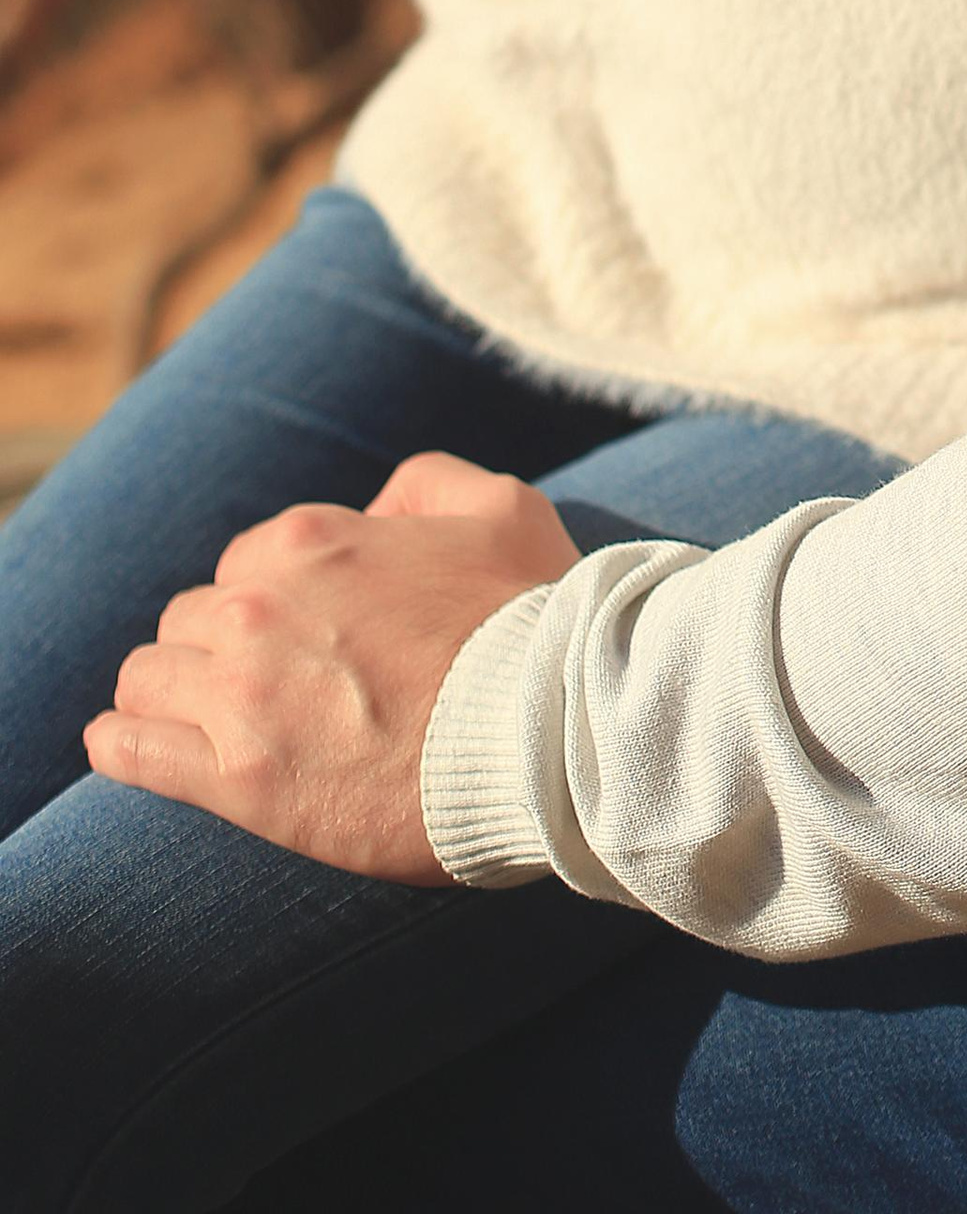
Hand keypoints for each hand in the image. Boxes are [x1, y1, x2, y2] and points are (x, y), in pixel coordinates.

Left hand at [82, 452, 577, 881]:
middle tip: (258, 686)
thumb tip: (376, 508)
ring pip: (147, 678)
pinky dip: (121, 743)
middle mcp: (259, 607)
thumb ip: (428, 484)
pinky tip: (125, 744)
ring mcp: (241, 694)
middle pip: (190, 619)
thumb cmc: (531, 621)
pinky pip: (132, 750)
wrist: (545, 731)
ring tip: (191, 720)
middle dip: (215, 646)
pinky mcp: (237, 781)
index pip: (243, 563)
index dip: (270, 601)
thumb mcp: (502, 507)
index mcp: (312, 541)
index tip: (300, 638)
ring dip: (165, 692)